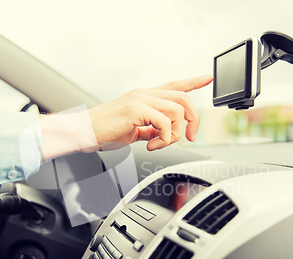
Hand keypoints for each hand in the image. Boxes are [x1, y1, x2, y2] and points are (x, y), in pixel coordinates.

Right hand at [88, 75, 212, 150]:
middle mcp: (144, 94)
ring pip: (177, 110)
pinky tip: (151, 145)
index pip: (174, 85)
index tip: (207, 78)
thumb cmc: (104, 131)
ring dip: (175, 134)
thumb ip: (149, 129)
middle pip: (183, 97)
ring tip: (160, 144)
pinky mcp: (136, 109)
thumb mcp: (133, 130)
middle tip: (190, 136)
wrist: (85, 132)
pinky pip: (164, 122)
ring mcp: (140, 99)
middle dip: (193, 119)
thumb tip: (162, 134)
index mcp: (144, 97)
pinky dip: (163, 138)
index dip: (193, 81)